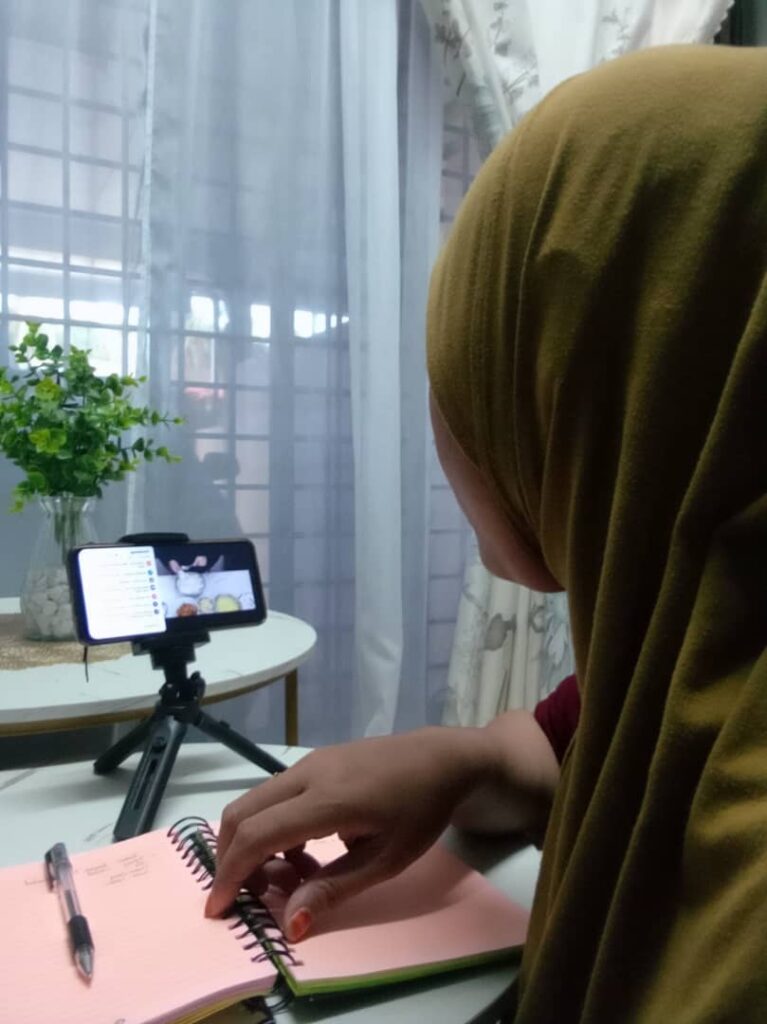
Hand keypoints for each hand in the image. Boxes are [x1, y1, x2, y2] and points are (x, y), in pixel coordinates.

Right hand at [205, 726, 489, 939]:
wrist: (443, 758)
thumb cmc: (421, 810)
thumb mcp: (386, 859)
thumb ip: (334, 887)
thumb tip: (289, 922)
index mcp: (326, 800)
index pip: (258, 835)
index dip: (232, 873)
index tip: (218, 909)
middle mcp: (307, 774)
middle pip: (242, 813)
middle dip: (230, 859)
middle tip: (244, 897)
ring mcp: (309, 762)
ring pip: (255, 801)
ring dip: (252, 842)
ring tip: (285, 879)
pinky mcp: (315, 760)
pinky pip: (275, 794)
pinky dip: (270, 825)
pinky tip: (302, 852)